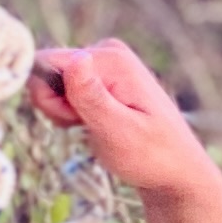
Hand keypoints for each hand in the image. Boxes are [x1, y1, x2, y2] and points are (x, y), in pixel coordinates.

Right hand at [29, 40, 221, 222]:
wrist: (177, 170)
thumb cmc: (151, 156)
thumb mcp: (118, 131)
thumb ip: (91, 97)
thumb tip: (75, 58)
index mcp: (110, 57)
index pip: (45, 62)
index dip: (49, 98)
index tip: (73, 120)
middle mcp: (107, 52)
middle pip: (48, 71)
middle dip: (57, 105)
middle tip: (88, 127)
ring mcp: (105, 64)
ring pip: (54, 84)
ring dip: (65, 112)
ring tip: (98, 129)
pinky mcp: (103, 78)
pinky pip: (66, 91)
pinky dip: (73, 113)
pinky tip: (98, 126)